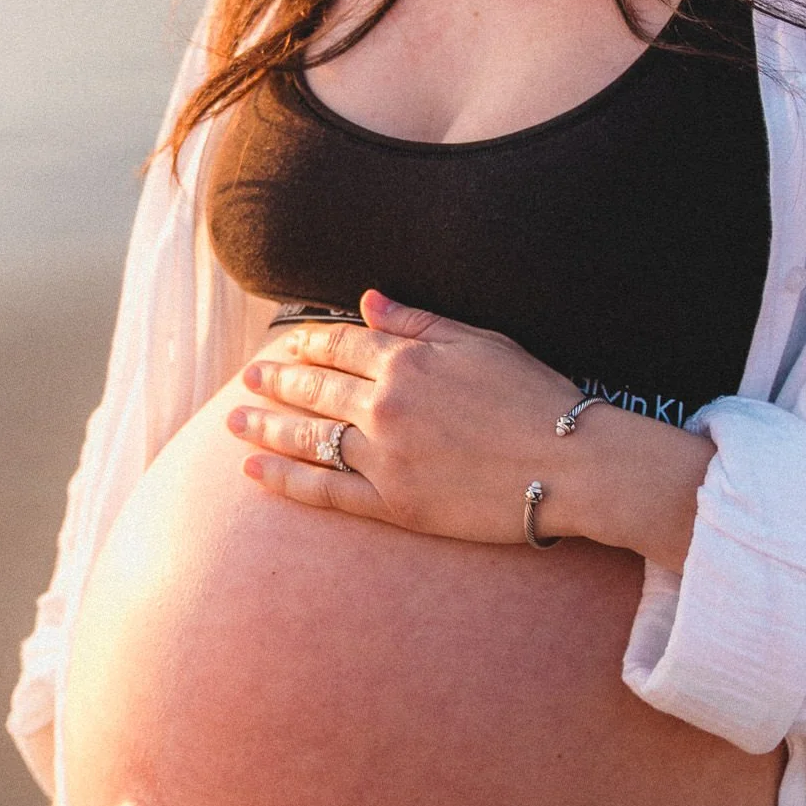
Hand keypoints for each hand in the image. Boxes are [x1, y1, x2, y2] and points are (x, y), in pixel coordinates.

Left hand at [227, 290, 714, 567]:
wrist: (572, 465)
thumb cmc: (536, 397)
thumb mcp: (480, 342)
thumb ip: (418, 321)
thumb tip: (367, 301)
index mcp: (407, 360)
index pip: (341, 345)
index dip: (308, 343)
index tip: (285, 344)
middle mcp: (385, 405)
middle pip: (315, 388)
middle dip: (276, 380)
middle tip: (248, 377)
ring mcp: (384, 457)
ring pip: (309, 438)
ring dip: (266, 427)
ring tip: (234, 420)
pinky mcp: (393, 504)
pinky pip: (324, 492)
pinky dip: (285, 480)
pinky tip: (255, 472)